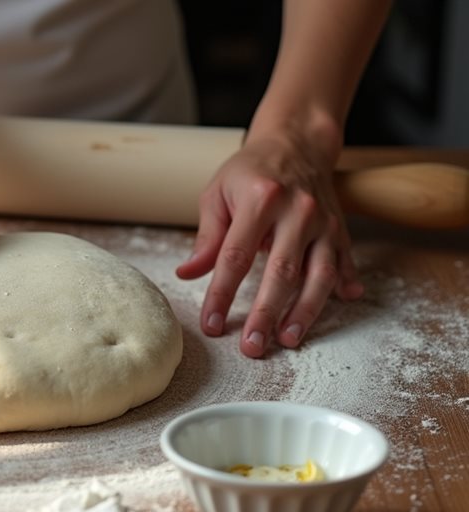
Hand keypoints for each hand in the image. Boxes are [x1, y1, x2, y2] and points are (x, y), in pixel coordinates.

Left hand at [175, 130, 363, 357]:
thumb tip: (187, 274)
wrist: (295, 143)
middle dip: (265, 314)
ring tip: (288, 340)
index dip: (222, 294)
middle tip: (252, 347)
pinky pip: (344, 261)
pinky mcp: (340, 228)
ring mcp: (323, 220)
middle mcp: (297, 211)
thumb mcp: (217, 195)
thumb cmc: (248, 172)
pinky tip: (346, 303)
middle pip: (281, 272)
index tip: (212, 324)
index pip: (235, 257)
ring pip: (318, 273)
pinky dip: (346, 283)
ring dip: (305, 311)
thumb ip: (206, 238)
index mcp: (260, 200)